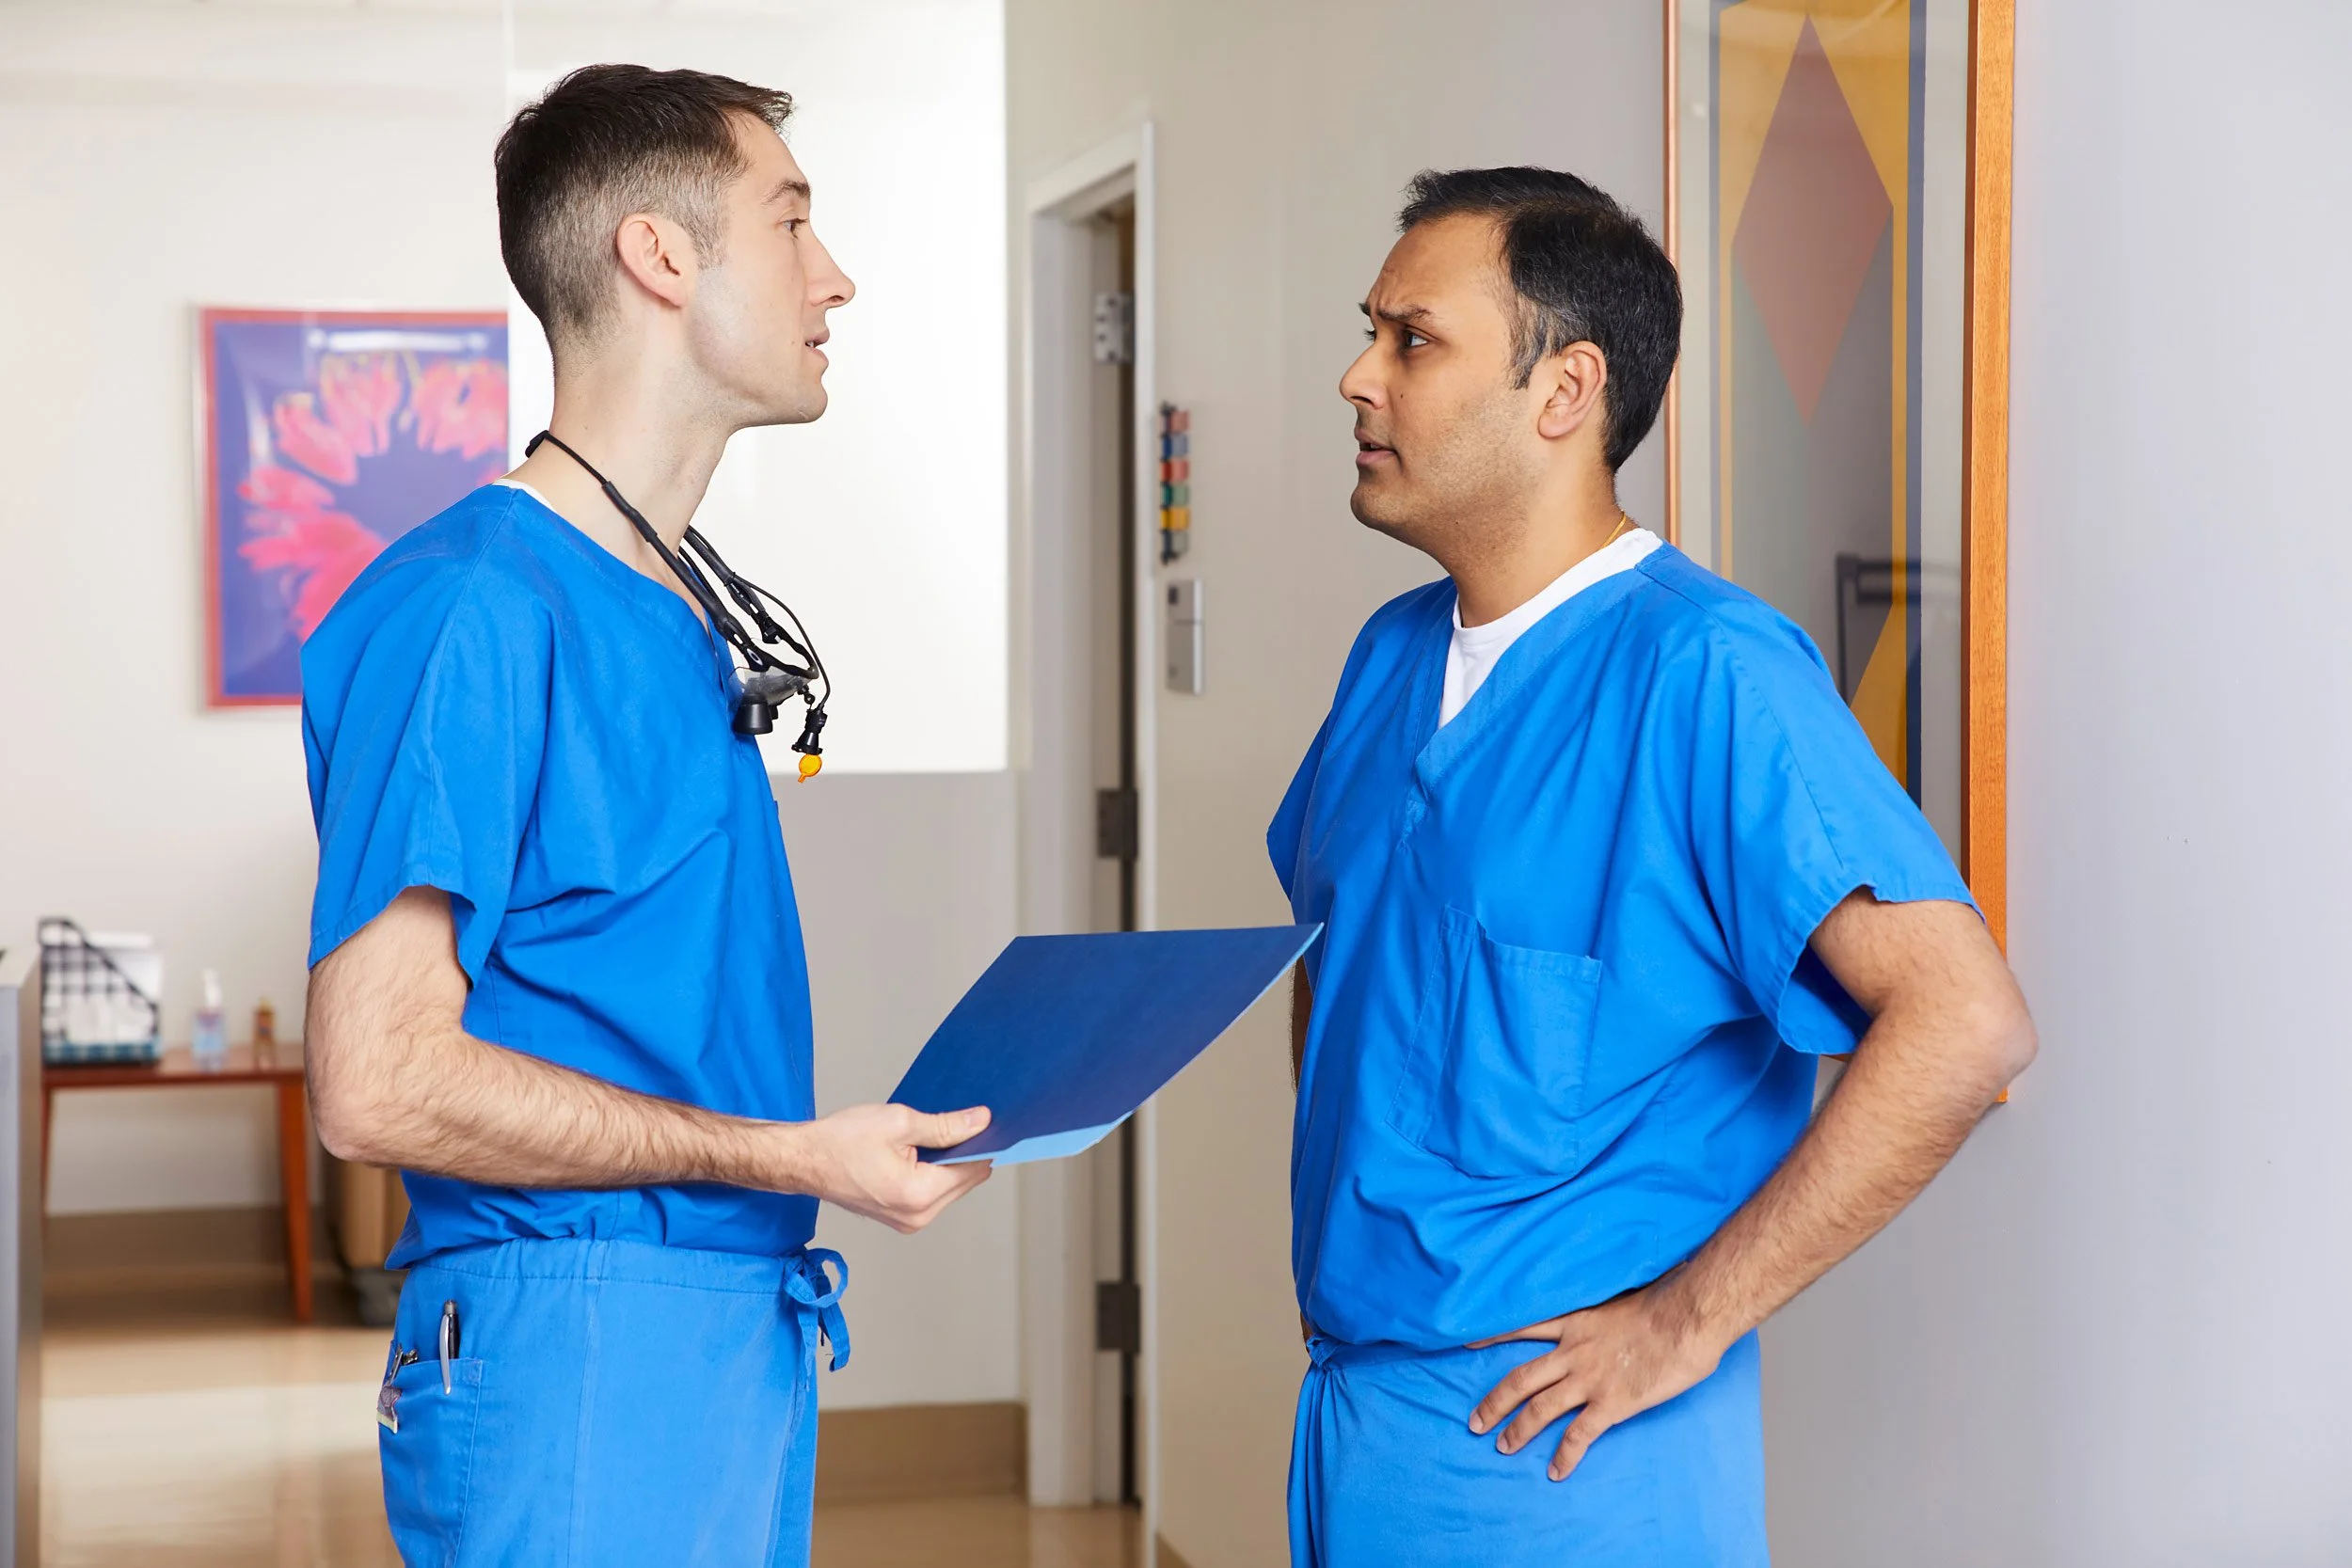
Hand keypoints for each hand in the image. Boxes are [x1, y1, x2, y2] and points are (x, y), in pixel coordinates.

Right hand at [788, 1103, 992, 1232]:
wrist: (803, 1161)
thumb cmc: (840, 1142)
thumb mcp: (898, 1123)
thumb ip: (945, 1126)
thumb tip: (980, 1122)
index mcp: (919, 1194)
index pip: (973, 1169)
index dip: (981, 1143)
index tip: (984, 1122)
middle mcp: (918, 1216)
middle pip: (965, 1181)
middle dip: (964, 1153)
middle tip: (953, 1122)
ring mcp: (909, 1221)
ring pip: (950, 1188)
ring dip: (947, 1163)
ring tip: (926, 1137)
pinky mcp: (901, 1218)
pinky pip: (932, 1194)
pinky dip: (933, 1173)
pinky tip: (918, 1152)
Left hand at [1466, 1282, 1727, 1481]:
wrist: (1686, 1319)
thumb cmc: (1664, 1302)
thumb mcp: (1621, 1297)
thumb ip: (1604, 1312)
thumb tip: (1605, 1313)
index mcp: (1575, 1322)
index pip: (1522, 1327)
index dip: (1492, 1336)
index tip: (1465, 1343)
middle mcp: (1573, 1351)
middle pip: (1521, 1379)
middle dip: (1494, 1402)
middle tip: (1474, 1422)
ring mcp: (1589, 1379)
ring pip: (1540, 1409)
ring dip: (1518, 1430)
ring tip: (1502, 1448)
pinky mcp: (1611, 1403)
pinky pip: (1579, 1435)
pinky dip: (1565, 1455)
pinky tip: (1556, 1472)